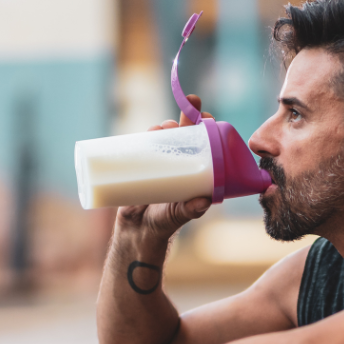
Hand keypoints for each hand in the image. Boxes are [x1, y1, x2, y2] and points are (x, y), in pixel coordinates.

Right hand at [116, 94, 215, 240]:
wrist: (136, 230)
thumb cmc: (164, 224)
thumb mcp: (179, 215)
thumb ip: (190, 210)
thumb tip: (205, 202)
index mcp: (194, 173)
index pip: (205, 145)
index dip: (206, 129)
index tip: (207, 118)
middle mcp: (180, 164)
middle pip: (186, 135)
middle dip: (187, 119)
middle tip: (187, 113)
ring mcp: (161, 163)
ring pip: (166, 137)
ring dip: (167, 126)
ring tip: (166, 127)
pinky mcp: (142, 165)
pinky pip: (145, 146)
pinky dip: (149, 136)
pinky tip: (151, 131)